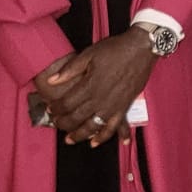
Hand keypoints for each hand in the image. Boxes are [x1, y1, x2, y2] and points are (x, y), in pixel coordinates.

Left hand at [40, 32, 157, 145]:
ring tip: (70, 139)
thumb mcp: (89, 54)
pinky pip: (113, 127)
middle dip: (64, 123)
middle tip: (56, 124)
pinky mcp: (124, 107)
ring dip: (80, 135)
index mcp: (90, 85)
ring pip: (93, 127)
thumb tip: (52, 80)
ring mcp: (113, 106)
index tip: (50, 109)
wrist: (141, 49)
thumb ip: (70, 69)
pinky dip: (105, 136)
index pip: (67, 103)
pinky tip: (97, 143)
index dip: (56, 108)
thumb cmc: (115, 50)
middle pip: (77, 118)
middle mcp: (100, 99)